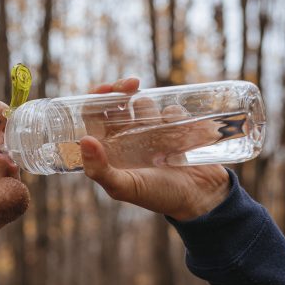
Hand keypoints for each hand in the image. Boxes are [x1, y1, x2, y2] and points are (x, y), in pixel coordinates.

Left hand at [79, 77, 230, 219]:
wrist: (200, 199)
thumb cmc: (159, 197)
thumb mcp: (125, 188)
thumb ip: (100, 170)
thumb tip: (84, 140)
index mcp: (109, 149)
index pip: (94, 115)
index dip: (96, 98)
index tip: (107, 88)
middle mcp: (127, 138)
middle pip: (119, 103)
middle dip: (123, 89)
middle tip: (132, 85)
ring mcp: (151, 132)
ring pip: (146, 104)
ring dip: (152, 110)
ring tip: (164, 139)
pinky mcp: (174, 128)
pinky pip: (172, 110)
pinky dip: (176, 117)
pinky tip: (183, 138)